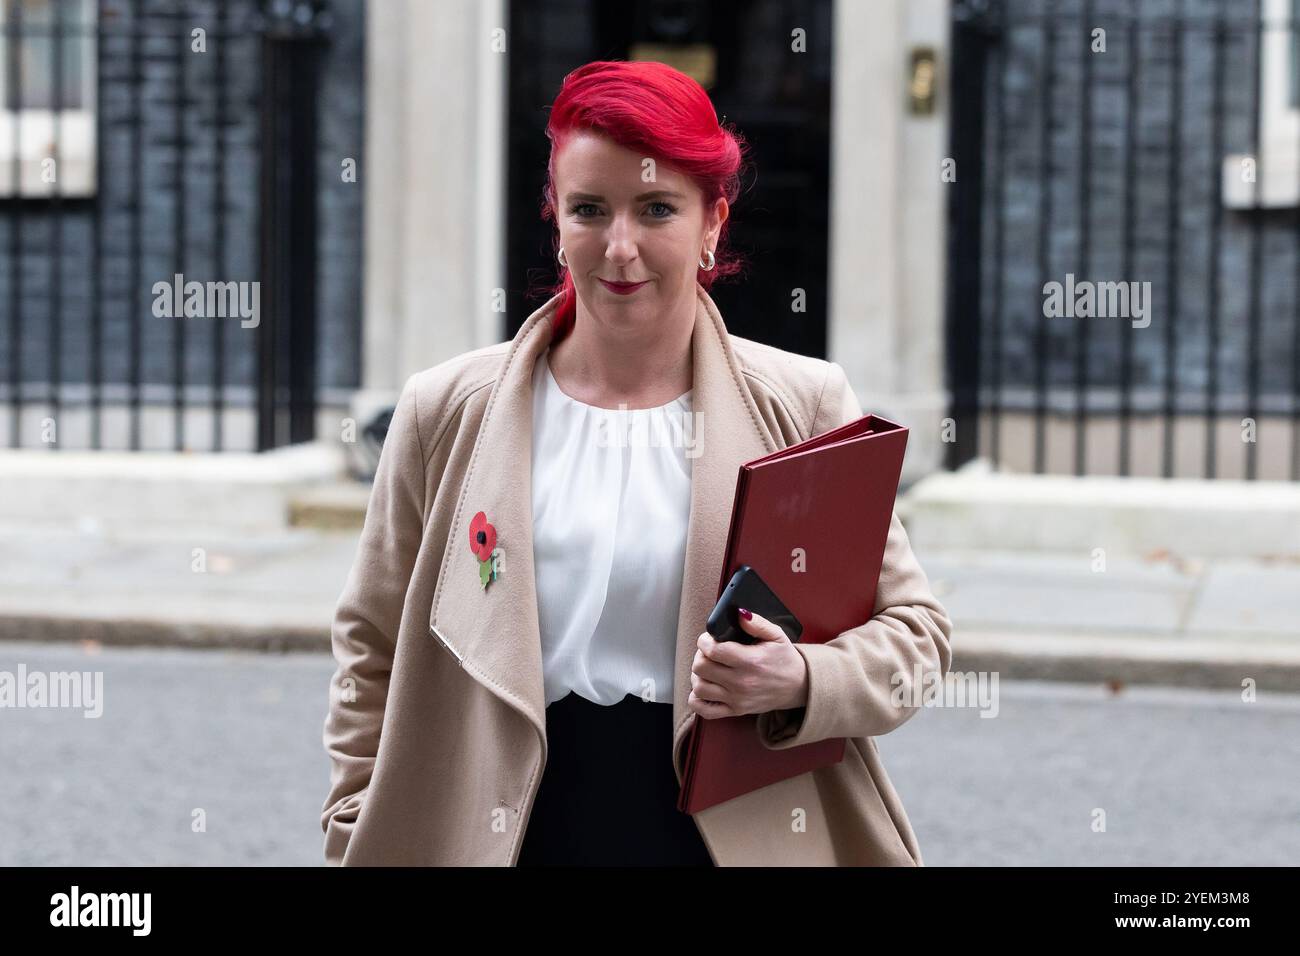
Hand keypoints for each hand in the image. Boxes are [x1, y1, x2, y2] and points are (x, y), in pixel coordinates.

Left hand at [688, 608, 808, 719]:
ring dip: (698, 676)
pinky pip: (704, 711)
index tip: (708, 639)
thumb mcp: (776, 635)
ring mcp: (737, 699)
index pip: (713, 650)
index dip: (704, 641)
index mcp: (750, 661)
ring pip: (699, 688)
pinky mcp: (735, 711)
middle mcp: (741, 682)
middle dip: (700, 655)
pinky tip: (705, 688)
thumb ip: (757, 623)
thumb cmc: (785, 659)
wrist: (798, 686)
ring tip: (708, 668)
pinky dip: (697, 699)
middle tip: (708, 652)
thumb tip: (739, 614)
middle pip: (701, 668)